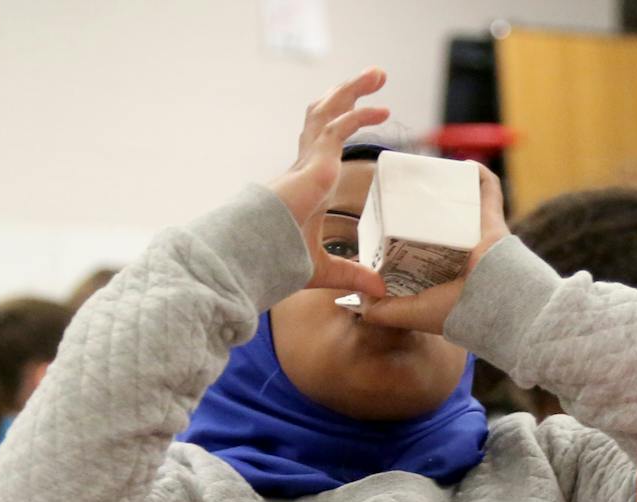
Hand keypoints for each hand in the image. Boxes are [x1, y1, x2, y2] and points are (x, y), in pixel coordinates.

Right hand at [270, 67, 391, 297]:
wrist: (256, 254)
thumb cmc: (278, 261)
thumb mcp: (326, 268)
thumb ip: (353, 275)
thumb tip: (380, 291)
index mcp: (306, 183)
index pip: (321, 144)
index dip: (341, 125)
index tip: (364, 115)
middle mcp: (305, 165)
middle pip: (325, 117)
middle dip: (348, 96)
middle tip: (375, 81)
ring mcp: (307, 161)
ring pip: (329, 112)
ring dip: (353, 90)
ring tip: (377, 74)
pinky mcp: (313, 163)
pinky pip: (337, 128)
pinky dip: (358, 114)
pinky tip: (380, 108)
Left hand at [361, 165, 511, 334]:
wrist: (492, 303)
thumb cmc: (454, 310)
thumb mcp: (408, 313)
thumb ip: (380, 310)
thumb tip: (357, 296)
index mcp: (443, 273)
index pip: (421, 250)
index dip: (404, 235)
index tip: (384, 222)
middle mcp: (462, 252)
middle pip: (439, 222)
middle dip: (422, 207)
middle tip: (400, 192)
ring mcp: (478, 234)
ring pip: (460, 204)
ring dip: (445, 188)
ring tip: (424, 174)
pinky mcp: (492, 218)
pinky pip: (489, 190)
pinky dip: (480, 175)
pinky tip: (463, 164)